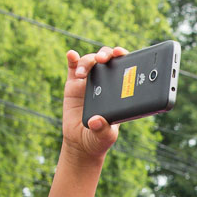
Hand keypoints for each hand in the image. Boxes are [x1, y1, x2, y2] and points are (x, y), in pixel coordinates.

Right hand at [62, 46, 126, 160]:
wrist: (81, 142)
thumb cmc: (98, 138)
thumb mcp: (105, 137)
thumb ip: (103, 130)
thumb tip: (97, 121)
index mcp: (119, 91)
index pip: (124, 69)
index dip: (124, 57)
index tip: (122, 54)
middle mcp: (105, 82)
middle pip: (107, 59)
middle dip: (105, 54)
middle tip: (103, 60)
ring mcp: (89, 82)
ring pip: (90, 61)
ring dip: (86, 62)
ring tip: (81, 75)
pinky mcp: (73, 85)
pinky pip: (72, 67)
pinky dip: (72, 58)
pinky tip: (71, 55)